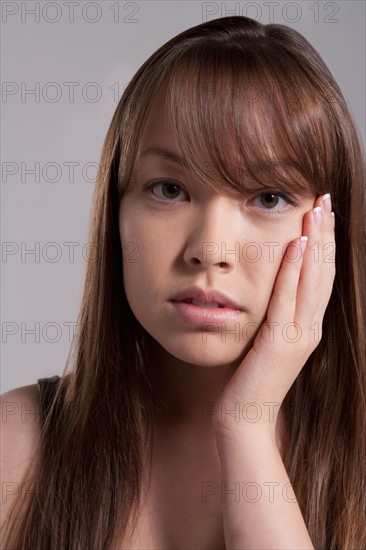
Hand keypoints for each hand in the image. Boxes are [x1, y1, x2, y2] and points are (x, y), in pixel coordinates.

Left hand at [212, 194, 335, 439]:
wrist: (245, 418)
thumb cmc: (249, 379)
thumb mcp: (264, 340)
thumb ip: (273, 315)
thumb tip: (269, 287)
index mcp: (307, 326)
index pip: (321, 276)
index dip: (324, 243)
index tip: (322, 212)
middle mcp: (310, 328)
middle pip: (324, 271)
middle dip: (326, 233)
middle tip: (326, 198)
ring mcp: (299, 336)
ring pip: (314, 280)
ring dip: (316, 242)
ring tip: (318, 209)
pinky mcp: (280, 343)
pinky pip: (289, 299)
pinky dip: (295, 270)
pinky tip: (297, 244)